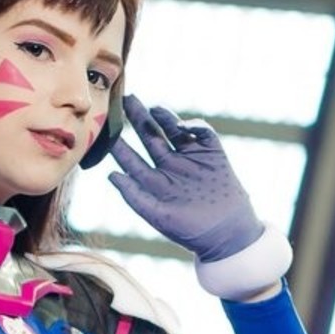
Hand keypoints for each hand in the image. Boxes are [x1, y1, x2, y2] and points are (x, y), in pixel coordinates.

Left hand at [109, 95, 262, 261]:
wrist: (227, 234)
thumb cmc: (189, 231)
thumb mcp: (158, 216)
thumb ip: (135, 196)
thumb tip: (112, 175)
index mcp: (154, 182)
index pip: (132, 159)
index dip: (119, 144)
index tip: (107, 128)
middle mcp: (170, 166)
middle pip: (150, 137)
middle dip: (138, 118)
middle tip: (126, 99)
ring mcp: (191, 158)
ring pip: (173, 131)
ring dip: (164, 117)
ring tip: (154, 109)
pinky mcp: (212, 153)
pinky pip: (202, 132)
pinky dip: (193, 125)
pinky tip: (182, 127)